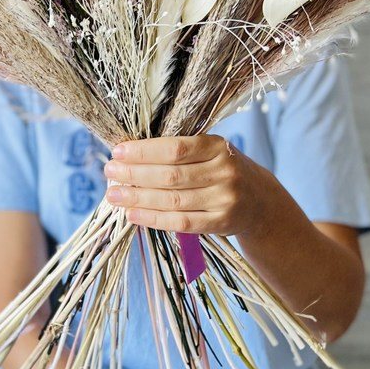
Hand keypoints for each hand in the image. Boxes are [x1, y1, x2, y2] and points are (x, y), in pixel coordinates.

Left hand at [104, 134, 284, 236]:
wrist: (260, 200)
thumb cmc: (221, 170)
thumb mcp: (209, 151)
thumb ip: (179, 150)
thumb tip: (129, 154)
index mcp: (217, 146)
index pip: (175, 148)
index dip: (144, 151)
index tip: (118, 151)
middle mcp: (224, 171)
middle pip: (170, 175)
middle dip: (134, 174)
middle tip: (109, 172)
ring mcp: (225, 198)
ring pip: (173, 200)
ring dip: (138, 198)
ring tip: (114, 195)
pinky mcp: (222, 222)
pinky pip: (182, 222)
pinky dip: (154, 218)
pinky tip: (133, 214)